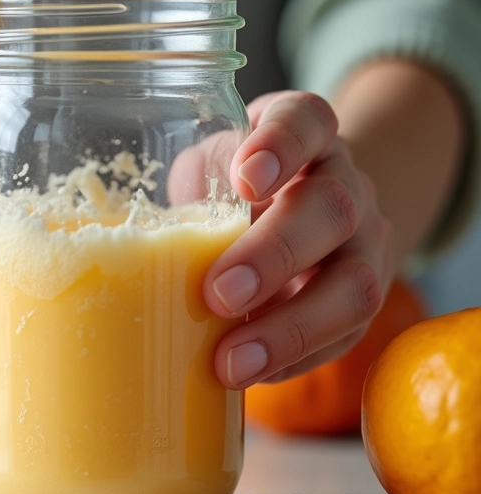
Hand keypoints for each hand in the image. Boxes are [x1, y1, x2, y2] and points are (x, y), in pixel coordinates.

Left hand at [204, 91, 394, 387]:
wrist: (297, 209)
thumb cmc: (232, 184)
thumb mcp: (208, 167)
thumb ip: (191, 189)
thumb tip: (130, 251)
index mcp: (302, 136)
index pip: (307, 120)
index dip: (282, 145)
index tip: (244, 177)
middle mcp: (342, 183)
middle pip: (331, 210)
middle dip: (274, 256)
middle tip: (218, 293)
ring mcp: (363, 243)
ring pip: (355, 284)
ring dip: (290, 328)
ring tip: (231, 361)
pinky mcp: (363, 297)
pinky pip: (345, 335)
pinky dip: (295, 358)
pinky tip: (252, 373)